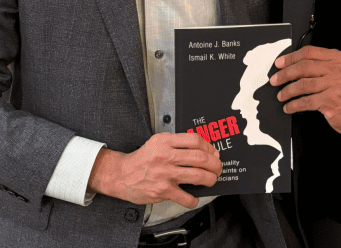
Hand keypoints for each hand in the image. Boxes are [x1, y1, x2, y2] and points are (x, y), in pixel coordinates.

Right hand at [87, 132, 221, 207]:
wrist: (122, 174)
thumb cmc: (142, 158)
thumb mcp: (158, 142)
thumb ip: (176, 143)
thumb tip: (201, 149)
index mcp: (166, 141)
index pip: (194, 140)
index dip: (208, 146)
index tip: (213, 152)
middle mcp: (166, 156)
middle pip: (199, 157)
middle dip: (214, 163)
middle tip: (218, 167)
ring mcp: (165, 174)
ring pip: (197, 175)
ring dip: (210, 179)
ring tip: (212, 180)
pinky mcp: (163, 190)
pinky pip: (185, 196)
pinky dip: (193, 199)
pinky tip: (195, 198)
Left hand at [270, 45, 340, 137]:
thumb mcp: (340, 71)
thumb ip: (321, 64)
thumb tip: (293, 65)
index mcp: (338, 58)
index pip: (309, 52)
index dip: (291, 57)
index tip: (279, 63)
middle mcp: (337, 69)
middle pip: (303, 67)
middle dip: (285, 74)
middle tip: (275, 79)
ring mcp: (334, 85)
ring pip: (303, 84)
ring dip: (287, 91)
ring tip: (281, 95)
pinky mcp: (330, 101)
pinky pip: (306, 101)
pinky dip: (294, 105)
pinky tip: (289, 107)